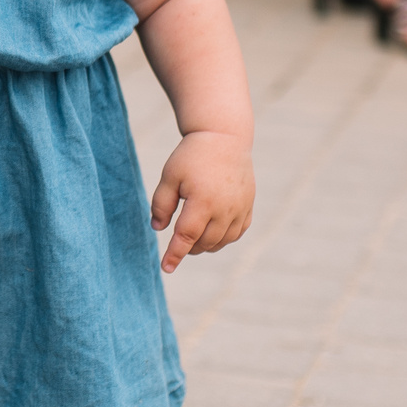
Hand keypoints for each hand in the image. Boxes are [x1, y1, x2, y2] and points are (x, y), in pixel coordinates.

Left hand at [150, 131, 252, 271]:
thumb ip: (161, 204)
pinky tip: (212, 233)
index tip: (166, 268)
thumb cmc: (192, 156)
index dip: (175, 254)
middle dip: (188, 248)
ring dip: (205, 246)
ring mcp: (240, 209)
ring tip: (192, 239)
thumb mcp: (169, 175)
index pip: (186, 237)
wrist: (224, 138)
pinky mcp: (248, 207)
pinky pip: (236, 233)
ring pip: (221, 241)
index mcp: (203, 201)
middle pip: (204, 242)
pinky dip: (223, 239)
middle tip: (178, 244)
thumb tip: (157, 228)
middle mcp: (225, 209)